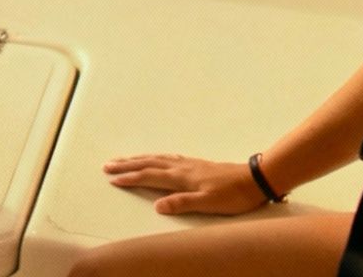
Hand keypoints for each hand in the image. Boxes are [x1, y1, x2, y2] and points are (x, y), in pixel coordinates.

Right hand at [102, 153, 268, 214]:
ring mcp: (188, 164)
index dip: (130, 178)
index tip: (113, 179)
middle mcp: (181, 168)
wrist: (254, 179)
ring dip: (138, 159)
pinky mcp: (196, 164)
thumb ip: (182, 202)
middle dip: (127, 165)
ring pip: (157, 159)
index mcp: (181, 178)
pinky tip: (156, 158)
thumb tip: (158, 205)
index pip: (149, 176)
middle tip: (108, 165)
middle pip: (148, 164)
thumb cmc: (233, 195)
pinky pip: (168, 157)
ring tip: (124, 159)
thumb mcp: (209, 203)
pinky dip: (155, 157)